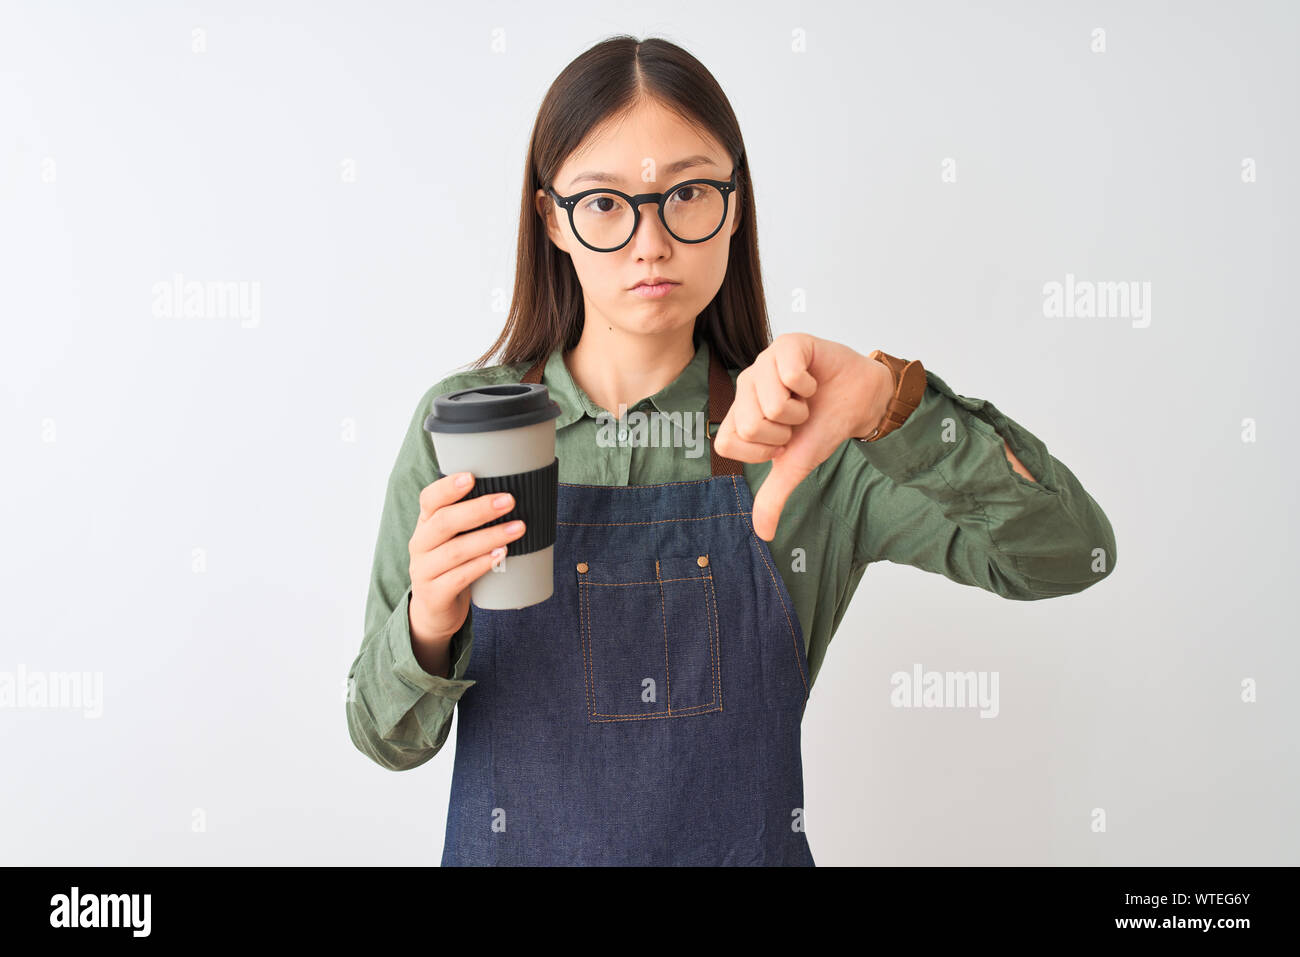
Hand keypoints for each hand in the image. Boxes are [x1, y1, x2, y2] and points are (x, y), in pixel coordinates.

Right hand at [407, 472, 527, 649]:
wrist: (434, 609)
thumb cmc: (452, 565)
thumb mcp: (454, 538)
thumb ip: (472, 519)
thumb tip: (513, 495)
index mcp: (425, 524)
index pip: (429, 499)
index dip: (448, 487)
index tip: (472, 477)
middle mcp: (420, 544)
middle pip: (444, 522)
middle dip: (478, 509)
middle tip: (509, 500)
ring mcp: (424, 570)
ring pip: (455, 551)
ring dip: (488, 537)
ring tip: (517, 528)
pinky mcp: (434, 594)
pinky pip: (458, 577)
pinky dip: (480, 565)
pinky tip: (499, 556)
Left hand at [713, 333, 893, 540]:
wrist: (862, 401)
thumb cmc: (824, 426)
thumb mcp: (797, 465)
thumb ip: (774, 496)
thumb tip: (763, 535)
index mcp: (740, 413)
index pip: (728, 443)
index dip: (762, 450)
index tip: (783, 441)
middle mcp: (746, 385)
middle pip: (749, 425)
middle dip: (785, 431)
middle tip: (798, 419)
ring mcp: (764, 361)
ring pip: (770, 402)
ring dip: (799, 409)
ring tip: (806, 400)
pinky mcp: (788, 344)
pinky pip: (788, 374)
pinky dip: (809, 386)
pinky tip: (813, 381)